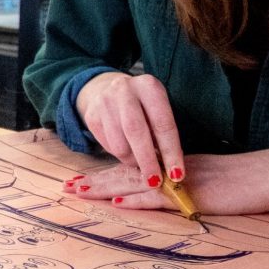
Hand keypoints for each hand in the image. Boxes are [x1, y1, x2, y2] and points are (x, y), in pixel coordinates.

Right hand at [69, 72, 184, 193]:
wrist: (108, 89)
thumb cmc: (143, 106)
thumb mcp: (157, 109)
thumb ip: (163, 133)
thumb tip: (171, 170)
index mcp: (149, 86)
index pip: (162, 123)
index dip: (171, 152)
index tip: (177, 175)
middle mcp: (124, 90)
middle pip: (136, 132)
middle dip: (147, 161)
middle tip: (155, 182)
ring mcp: (104, 102)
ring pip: (119, 144)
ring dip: (133, 161)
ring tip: (142, 163)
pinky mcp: (91, 116)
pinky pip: (107, 146)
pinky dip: (120, 156)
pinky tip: (128, 150)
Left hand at [77, 148, 268, 215]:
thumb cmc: (249, 182)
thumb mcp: (212, 184)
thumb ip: (188, 191)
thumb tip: (171, 200)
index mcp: (176, 166)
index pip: (135, 169)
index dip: (108, 175)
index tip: (83, 180)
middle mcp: (173, 169)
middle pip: (127, 173)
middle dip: (96, 181)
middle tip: (67, 187)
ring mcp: (182, 180)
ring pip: (137, 182)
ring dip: (106, 187)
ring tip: (80, 191)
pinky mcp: (195, 194)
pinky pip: (162, 197)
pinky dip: (139, 200)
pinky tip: (120, 202)